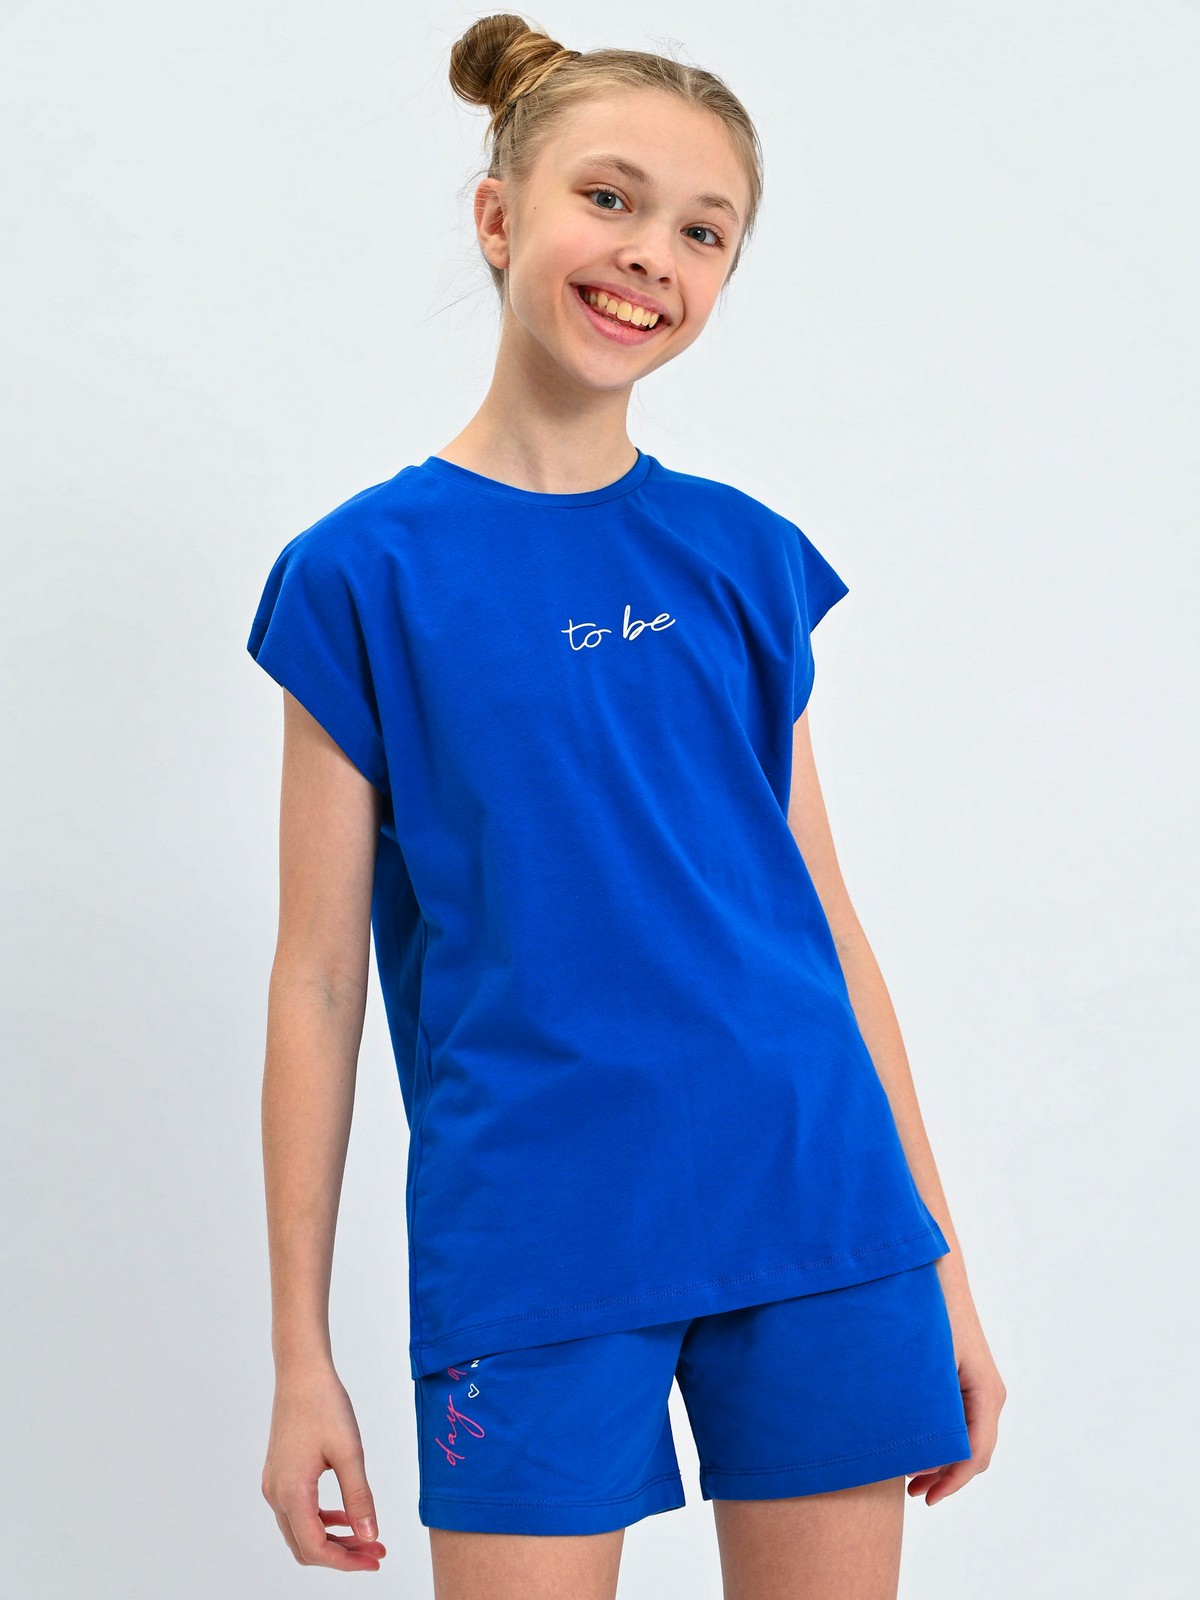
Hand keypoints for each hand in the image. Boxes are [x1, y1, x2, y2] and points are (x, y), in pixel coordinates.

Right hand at [261, 1364, 387, 1570]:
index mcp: (291, 1493)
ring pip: (301, 1531)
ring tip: (367, 1538)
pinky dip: (322, 1520)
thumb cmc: (325, 1405)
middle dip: (342, 1554)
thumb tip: (370, 1536)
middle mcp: (276, 1495)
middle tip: (376, 1552)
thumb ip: (359, 1497)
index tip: (375, 1558)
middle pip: (306, 1546)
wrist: (301, 1373)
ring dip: (333, 1539)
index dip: (346, 1561)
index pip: (315, 1548)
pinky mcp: (280, 1475)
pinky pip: (299, 1512)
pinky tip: (347, 1516)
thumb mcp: (349, 1452)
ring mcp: (275, 1485)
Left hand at [907, 1307, 1006, 1505]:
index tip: (926, 1498)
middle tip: (912, 1492)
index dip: (952, 1482)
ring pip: (969, 1437)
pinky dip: (943, 1439)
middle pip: (974, 1452)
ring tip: (911, 1478)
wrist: (936, 1272)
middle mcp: (990, 1392)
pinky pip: (961, 1419)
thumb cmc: (930, 1312)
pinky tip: (917, 1444)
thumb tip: (919, 1453)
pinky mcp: (967, 1377)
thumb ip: (928, 1408)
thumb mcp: (928, 1364)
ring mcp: (981, 1385)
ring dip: (943, 1460)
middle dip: (945, 1477)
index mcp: (986, 1392)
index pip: (975, 1454)